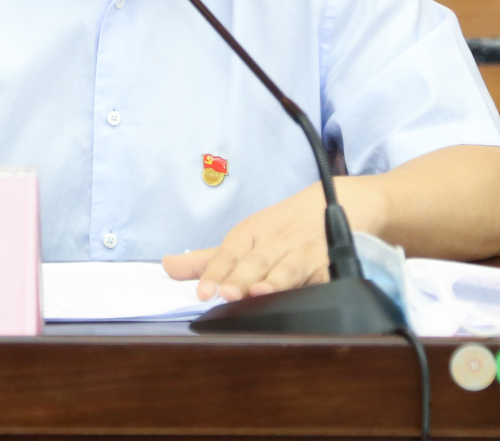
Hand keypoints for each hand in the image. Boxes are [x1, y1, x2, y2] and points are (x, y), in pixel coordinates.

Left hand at [162, 182, 333, 300]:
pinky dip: (319, 286)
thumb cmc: (278, 228)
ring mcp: (304, 253)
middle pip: (257, 262)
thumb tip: (167, 266)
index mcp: (251, 234)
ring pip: (289, 268)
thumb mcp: (242, 239)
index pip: (229, 254)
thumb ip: (206, 259)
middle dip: (241, 278)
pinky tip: (311, 297)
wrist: (332, 203)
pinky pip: (325, 277)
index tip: (203, 292)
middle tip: (225, 294)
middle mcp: (276, 243)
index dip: (215, 272)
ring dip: (276, 281)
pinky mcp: (330, 266)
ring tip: (260, 293)